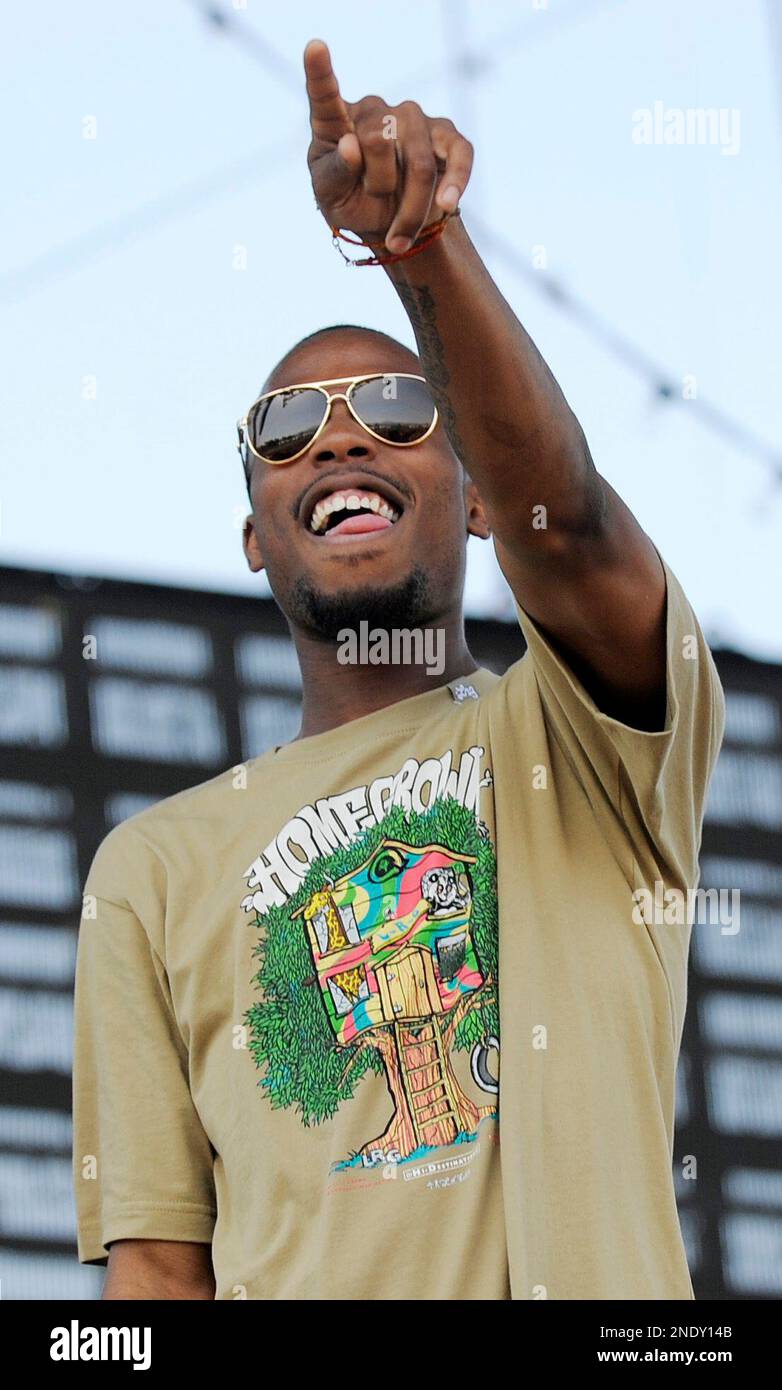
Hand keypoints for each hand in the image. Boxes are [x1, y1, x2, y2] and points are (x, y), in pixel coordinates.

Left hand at [304, 38, 472, 253]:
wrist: (390, 222)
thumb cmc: (352, 201)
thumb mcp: (331, 197)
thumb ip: (335, 173)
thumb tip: (353, 145)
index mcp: (336, 123)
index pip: (325, 97)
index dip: (320, 74)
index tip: (315, 48)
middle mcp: (375, 111)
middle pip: (380, 141)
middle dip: (379, 187)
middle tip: (374, 204)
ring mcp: (413, 119)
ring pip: (419, 164)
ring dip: (410, 208)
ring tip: (399, 233)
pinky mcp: (446, 136)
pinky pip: (459, 154)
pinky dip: (454, 183)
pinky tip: (447, 203)